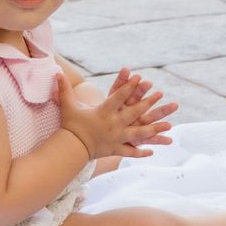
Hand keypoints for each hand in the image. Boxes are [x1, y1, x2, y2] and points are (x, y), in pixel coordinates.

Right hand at [55, 70, 175, 160]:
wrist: (70, 148)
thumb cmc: (70, 125)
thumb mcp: (68, 106)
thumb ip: (64, 89)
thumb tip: (57, 73)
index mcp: (103, 112)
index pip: (118, 97)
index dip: (129, 86)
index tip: (140, 78)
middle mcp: (113, 125)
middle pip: (134, 112)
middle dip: (148, 103)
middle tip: (160, 94)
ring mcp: (116, 138)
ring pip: (139, 133)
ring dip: (155, 129)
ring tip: (169, 125)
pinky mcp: (115, 150)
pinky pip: (130, 152)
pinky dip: (140, 152)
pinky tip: (152, 151)